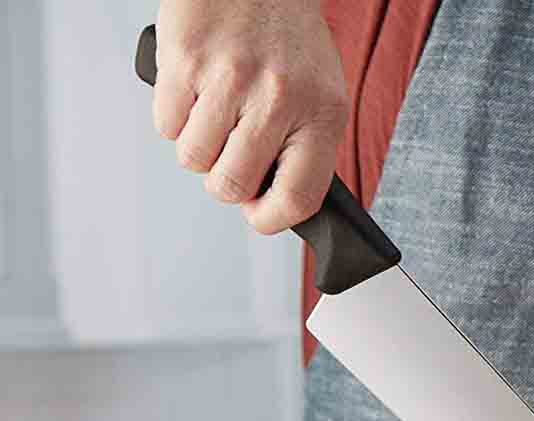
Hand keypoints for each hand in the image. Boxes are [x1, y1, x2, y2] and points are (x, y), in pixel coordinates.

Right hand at [153, 0, 348, 232]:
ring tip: (217, 117)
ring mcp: (229, 80)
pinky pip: (166, 126)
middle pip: (232, 185)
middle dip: (226, 182)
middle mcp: (278, 99)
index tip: (259, 215)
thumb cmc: (289, 42)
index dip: (271, 219)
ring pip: (194, 160)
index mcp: (321, 114)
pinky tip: (196, 94)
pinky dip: (175, 119)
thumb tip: (275, 204)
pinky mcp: (185, 61)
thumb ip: (305, 150)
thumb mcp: (321, 95)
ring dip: (200, 149)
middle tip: (231, 157)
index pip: (298, 197)